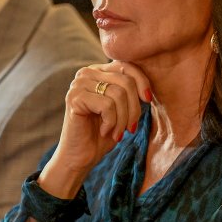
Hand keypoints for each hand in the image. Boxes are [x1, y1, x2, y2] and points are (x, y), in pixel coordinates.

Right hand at [38, 61, 151, 198]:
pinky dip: (112, 122)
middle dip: (134, 108)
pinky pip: (107, 105)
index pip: (127, 65)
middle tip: (131, 128)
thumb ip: (131, 91)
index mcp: (98, 71)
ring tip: (118, 132)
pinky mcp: (74, 98)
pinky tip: (104, 131)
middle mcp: (86, 73)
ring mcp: (78, 84)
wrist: (81, 156)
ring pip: (118, 94)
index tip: (148, 101)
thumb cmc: (104, 133)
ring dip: (123, 119)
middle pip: (126, 81)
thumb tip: (147, 86)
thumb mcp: (123, 108)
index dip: (142, 82)